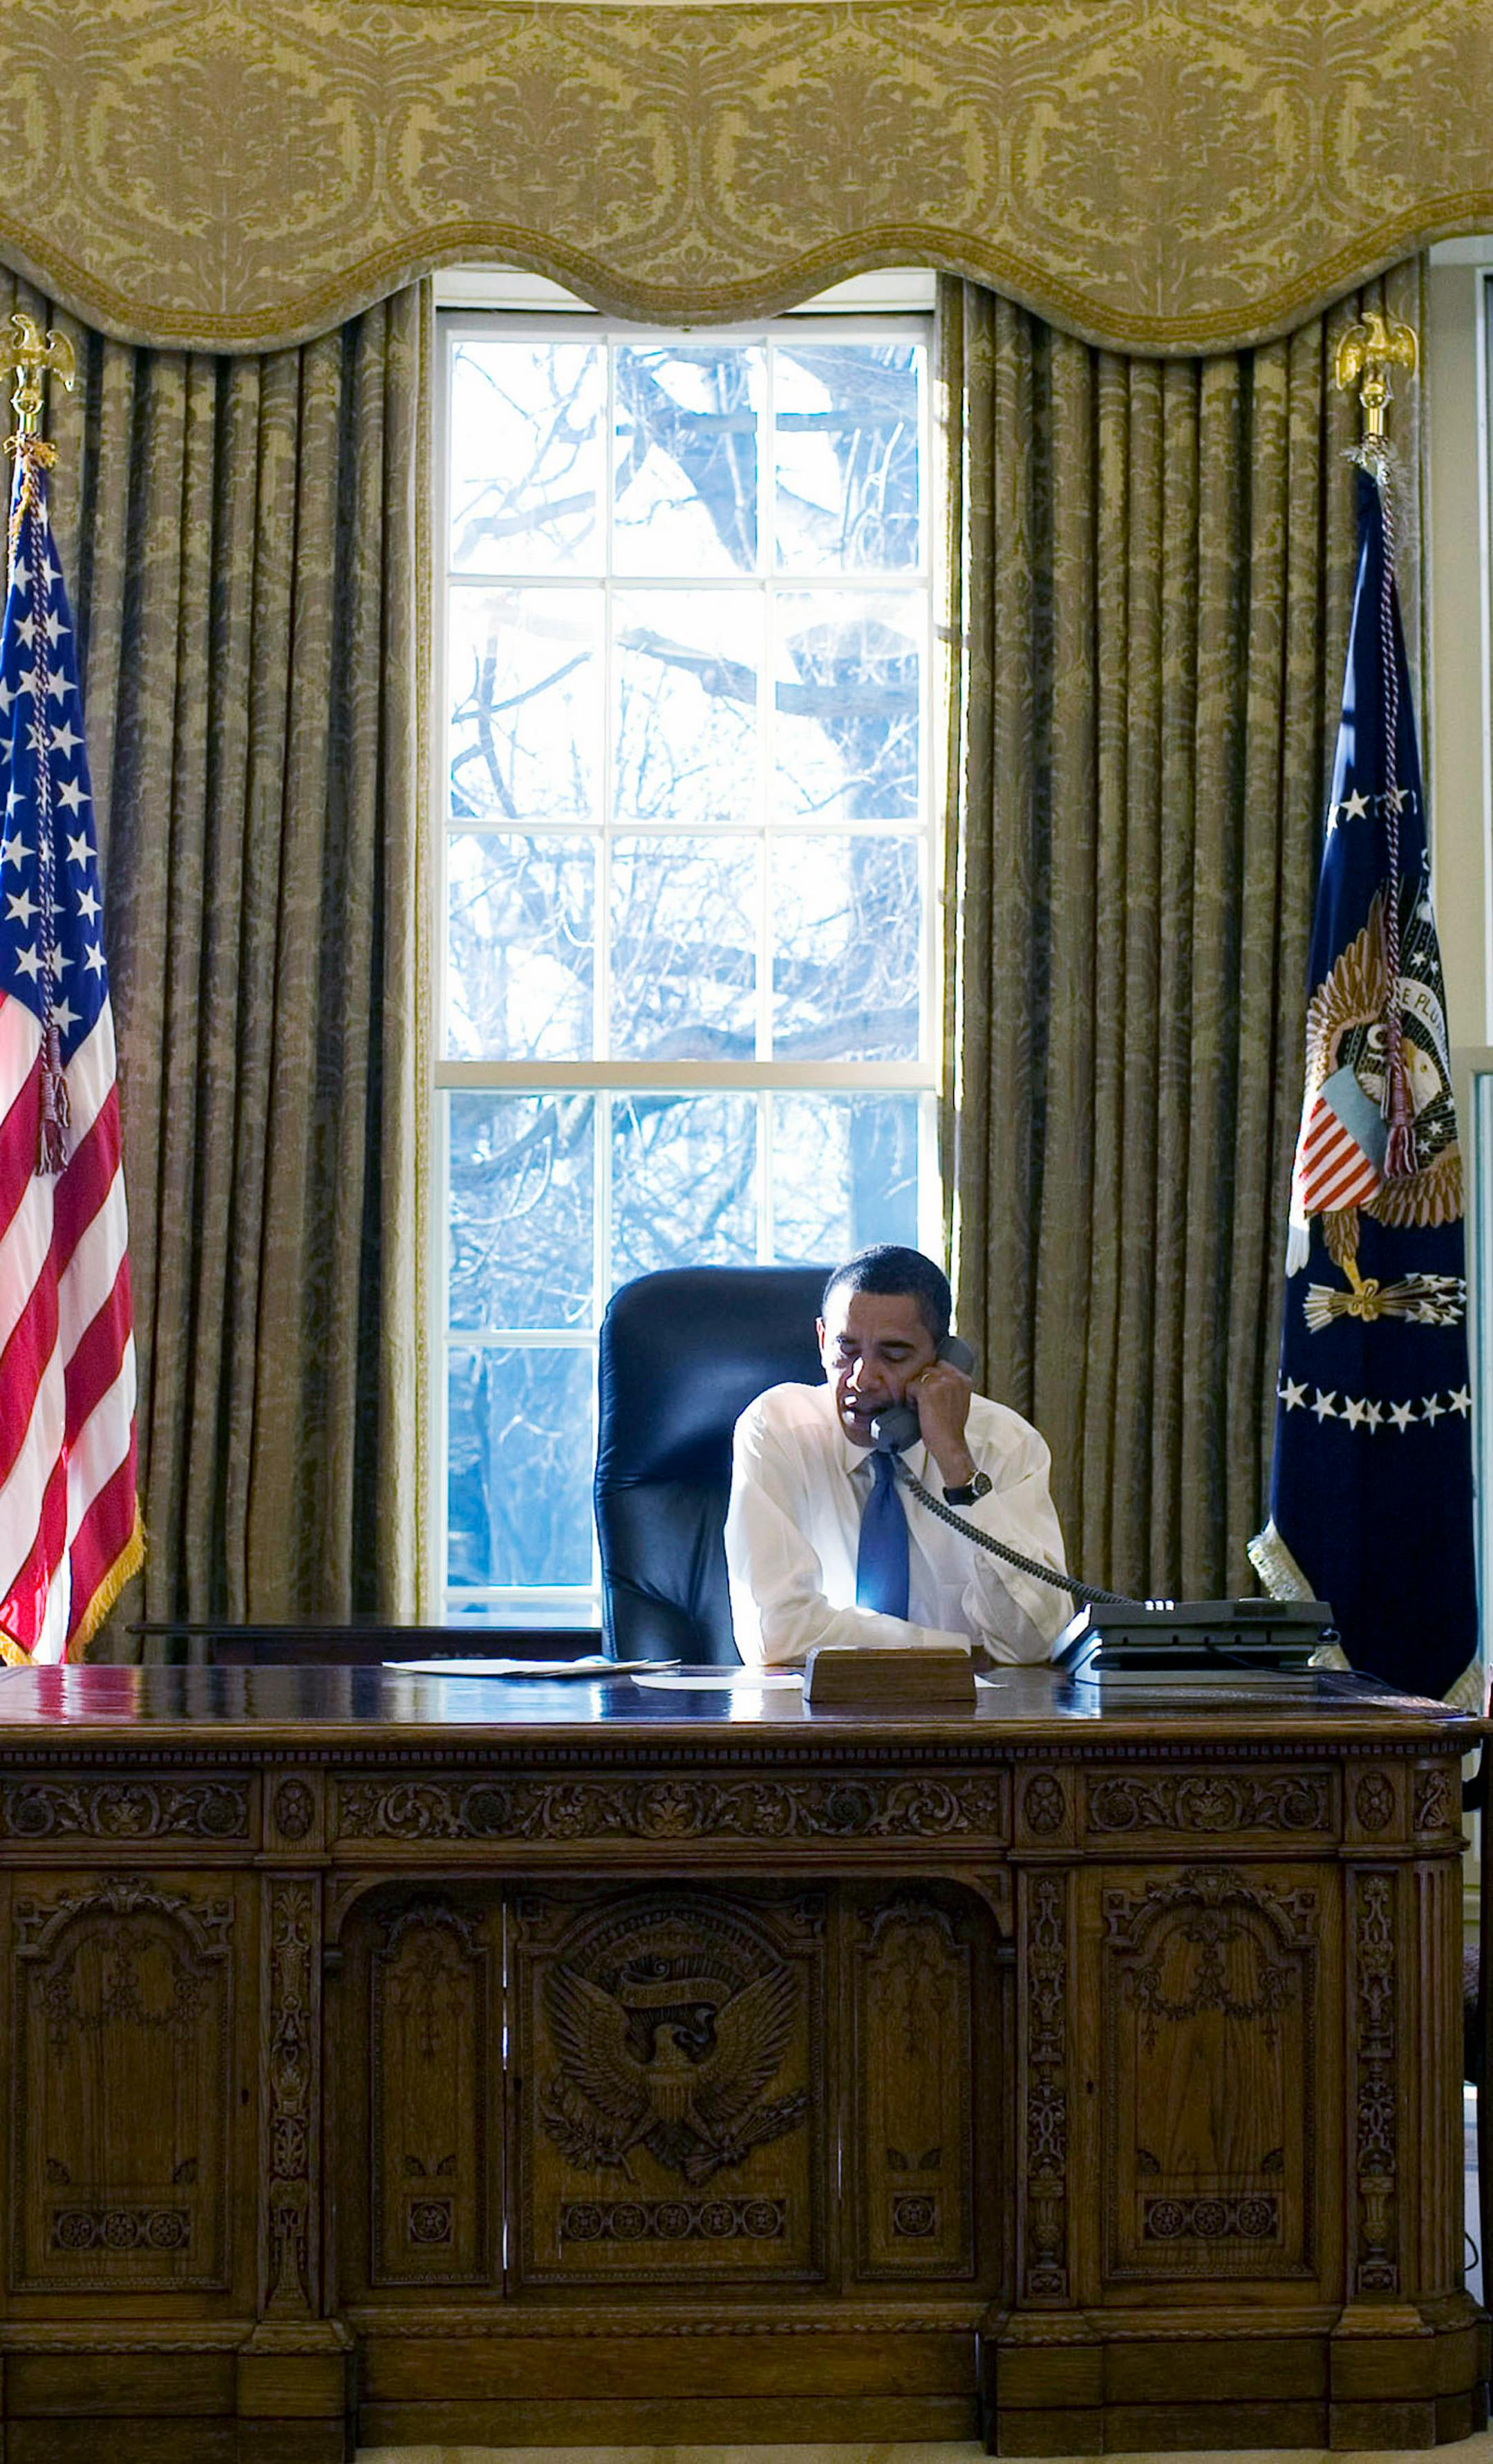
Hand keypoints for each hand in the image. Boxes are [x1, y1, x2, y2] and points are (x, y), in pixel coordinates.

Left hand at [909, 1360, 975, 1486]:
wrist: (949, 1444)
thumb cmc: (951, 1428)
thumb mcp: (960, 1401)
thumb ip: (952, 1387)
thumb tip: (937, 1378)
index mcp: (964, 1380)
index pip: (942, 1365)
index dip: (933, 1379)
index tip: (932, 1395)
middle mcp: (954, 1378)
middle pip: (928, 1369)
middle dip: (924, 1384)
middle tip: (925, 1402)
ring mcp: (941, 1382)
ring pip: (919, 1377)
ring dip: (916, 1390)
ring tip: (921, 1407)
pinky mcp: (927, 1390)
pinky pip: (910, 1386)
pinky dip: (910, 1399)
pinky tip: (916, 1410)